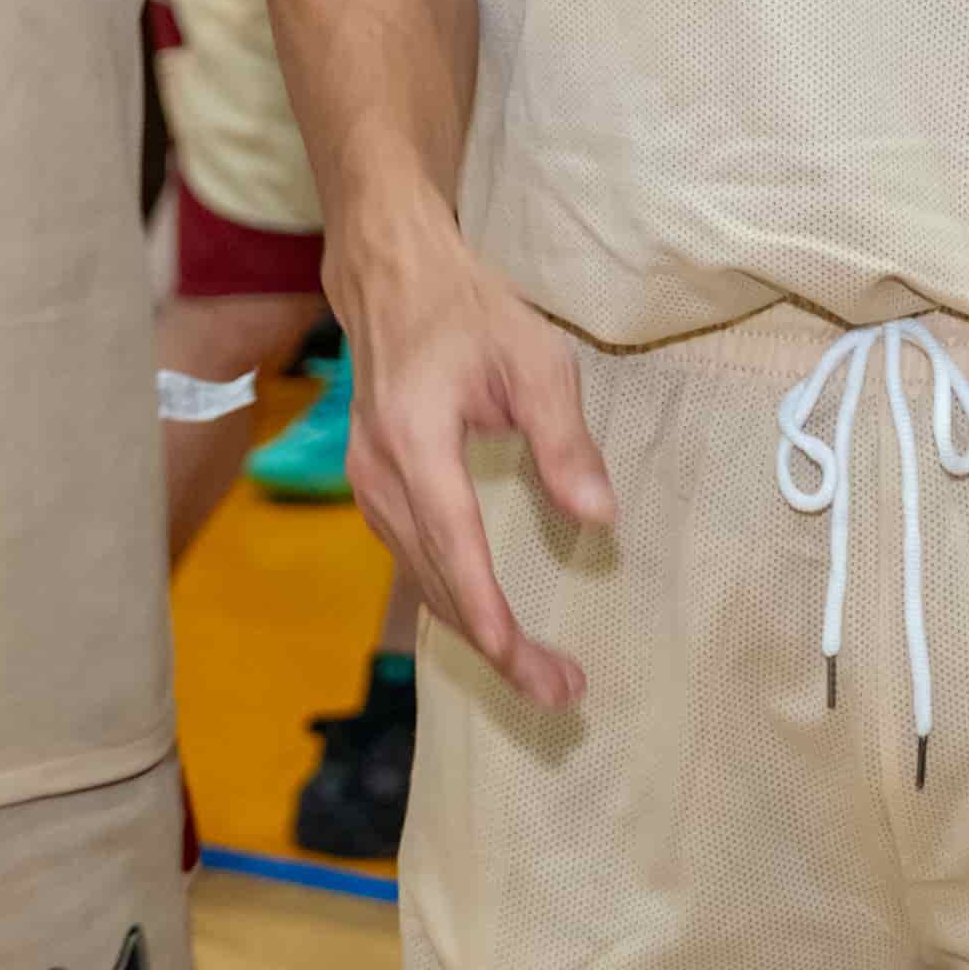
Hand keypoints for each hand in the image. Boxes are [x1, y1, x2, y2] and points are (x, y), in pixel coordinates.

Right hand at [331, 230, 610, 716]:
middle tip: (561, 692)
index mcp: (416, 442)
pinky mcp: (373, 486)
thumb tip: (600, 520)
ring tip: (537, 673)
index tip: (528, 665)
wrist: (390, 278)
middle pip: (437, 582)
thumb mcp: (536, 361)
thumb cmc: (468, 311)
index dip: (490, 617)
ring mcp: (367, 484)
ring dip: (475, 630)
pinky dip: (451, 598)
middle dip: (497, 647)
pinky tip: (487, 622)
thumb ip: (565, 443)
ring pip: (421, 579)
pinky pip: (412, 559)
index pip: (455, 549)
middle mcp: (381, 474)